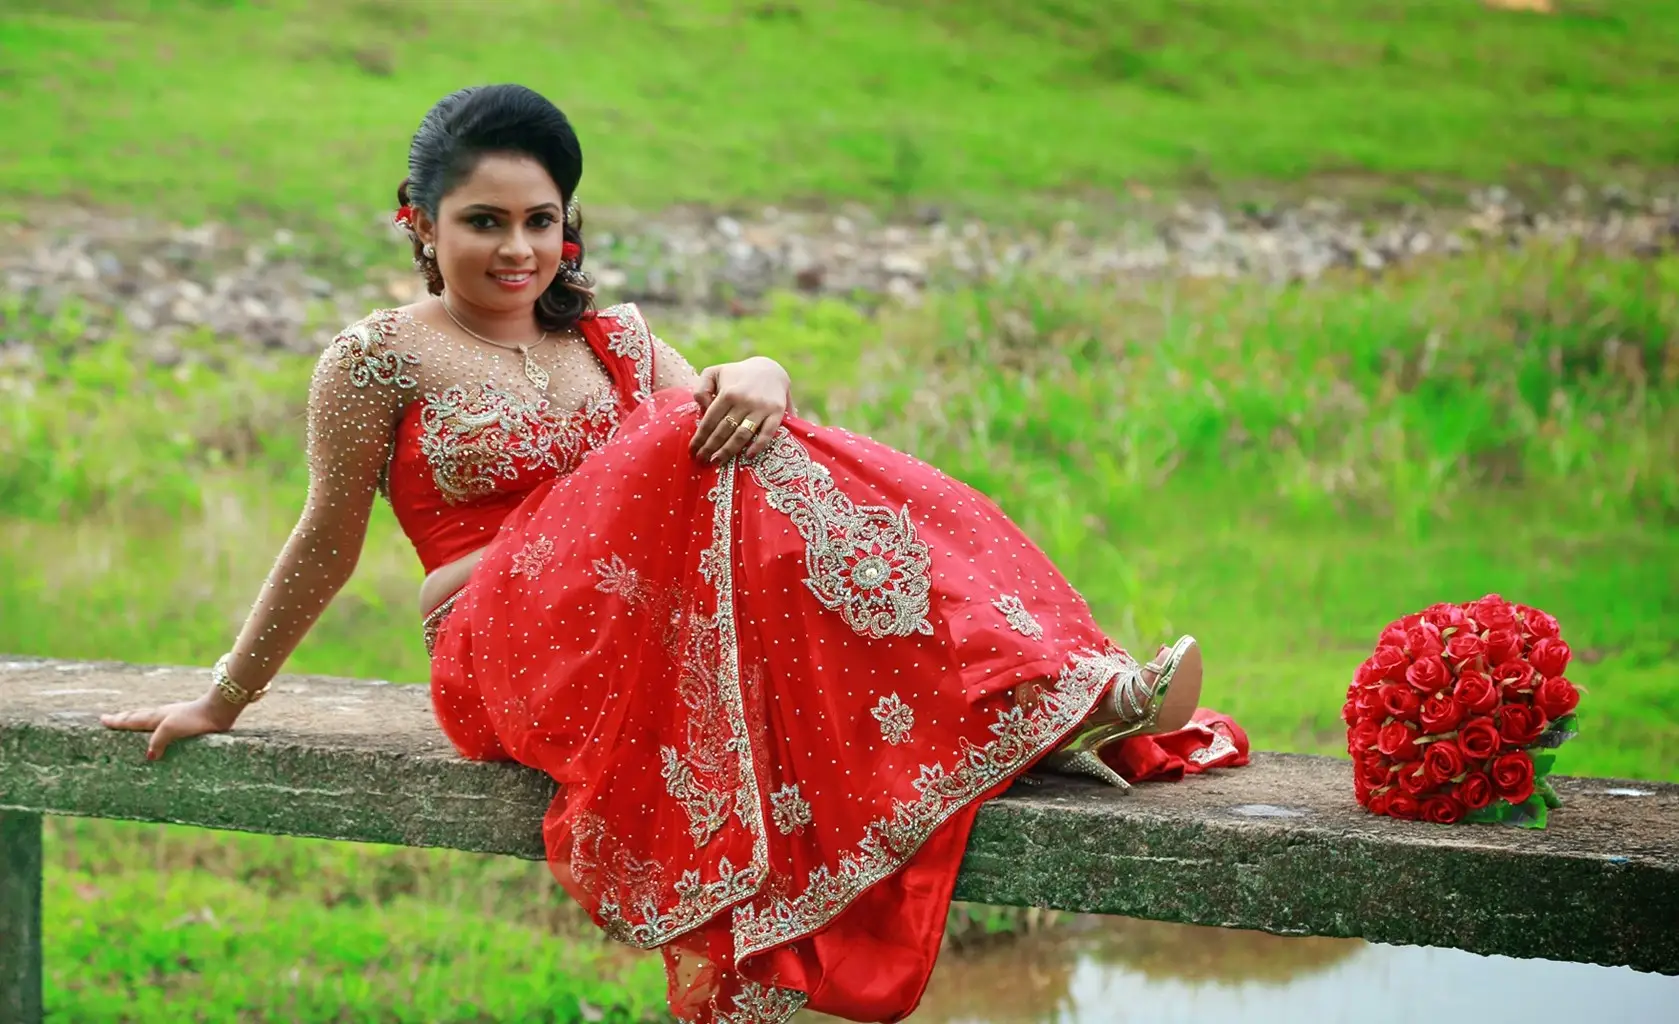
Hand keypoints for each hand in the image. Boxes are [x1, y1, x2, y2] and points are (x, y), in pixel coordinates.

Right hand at [100, 690, 242, 760]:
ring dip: (138, 721)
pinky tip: (162, 732)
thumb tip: (148, 756)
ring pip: (150, 719)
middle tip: (111, 719)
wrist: (219, 711)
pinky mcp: (186, 724)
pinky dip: (155, 728)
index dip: (117, 721)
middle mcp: (163, 716)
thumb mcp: (170, 730)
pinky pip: (164, 727)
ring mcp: (174, 718)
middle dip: (124, 718)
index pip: (131, 719)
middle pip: (138, 716)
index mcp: (155, 717)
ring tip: (131, 724)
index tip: (102, 720)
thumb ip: (157, 742)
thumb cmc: (194, 719)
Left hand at [690, 356, 791, 463]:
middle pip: (724, 430)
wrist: (770, 369)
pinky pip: (767, 433)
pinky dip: (758, 445)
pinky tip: (748, 456)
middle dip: (710, 448)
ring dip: (729, 451)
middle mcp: (744, 401)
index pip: (710, 420)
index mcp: (727, 392)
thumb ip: (701, 388)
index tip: (692, 450)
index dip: (700, 437)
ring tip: (717, 462)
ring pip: (742, 435)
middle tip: (702, 460)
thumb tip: (702, 408)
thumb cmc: (737, 374)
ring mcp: (761, 408)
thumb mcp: (714, 372)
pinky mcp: (777, 412)